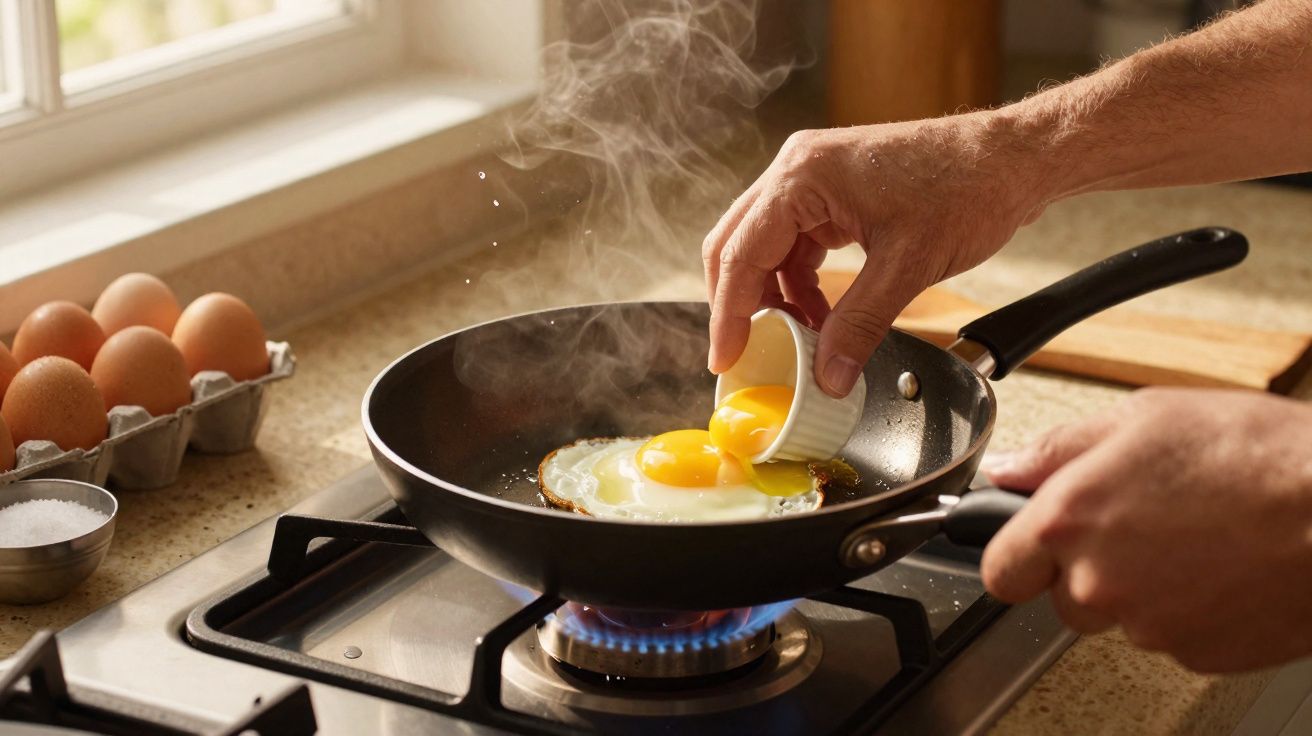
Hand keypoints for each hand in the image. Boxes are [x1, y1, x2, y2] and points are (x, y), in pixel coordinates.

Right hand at [702, 114, 1050, 395]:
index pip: (741, 253)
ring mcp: (814, 178)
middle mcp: (798, 168)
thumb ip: (859, 325)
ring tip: (795, 341)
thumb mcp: (907, 267)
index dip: (729, 312)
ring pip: (764, 248)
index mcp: (803, 176)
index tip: (724, 356)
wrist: (1013, 160)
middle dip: (740, 304)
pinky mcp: (833, 192)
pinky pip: (796, 244)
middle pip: (737, 246)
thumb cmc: (968, 188)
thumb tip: (828, 375)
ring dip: (774, 297)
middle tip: (744, 354)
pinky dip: (799, 284)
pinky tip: (819, 317)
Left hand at [981, 387, 1311, 671]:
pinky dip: (1188, 608)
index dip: (1017, 552)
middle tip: (1140, 522)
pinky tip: (1221, 565)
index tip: (1032, 542)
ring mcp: (1148, 625)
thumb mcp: (1144, 417)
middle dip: (1088, 565)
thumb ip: (1060, 449)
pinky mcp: (1197, 653)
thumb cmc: (1258, 455)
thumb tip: (1011, 469)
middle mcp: (1099, 582)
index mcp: (1070, 520)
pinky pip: (1172, 634)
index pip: (1000, 568)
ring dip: (1142, 586)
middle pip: (1062, 595)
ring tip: (1195, 535)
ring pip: (1120, 615)